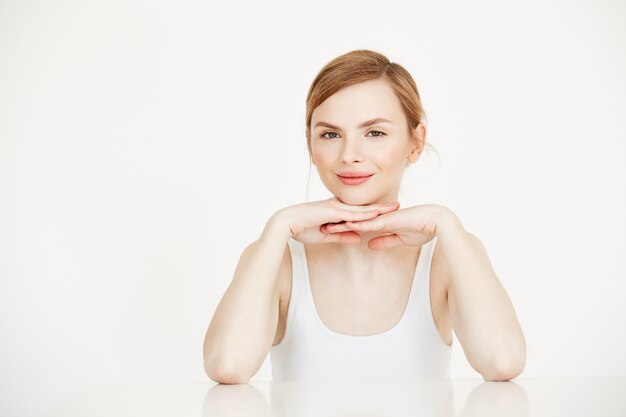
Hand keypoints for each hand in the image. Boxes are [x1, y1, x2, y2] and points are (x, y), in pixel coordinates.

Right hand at [272, 197, 400, 244]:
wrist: (287, 222)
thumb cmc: (302, 228)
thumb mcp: (326, 235)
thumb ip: (342, 235)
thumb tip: (358, 237)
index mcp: (336, 210)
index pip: (359, 211)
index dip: (374, 211)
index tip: (387, 211)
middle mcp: (338, 205)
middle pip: (364, 207)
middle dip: (382, 207)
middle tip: (398, 206)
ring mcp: (335, 207)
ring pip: (361, 209)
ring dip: (378, 209)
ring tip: (393, 209)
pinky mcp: (331, 211)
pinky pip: (351, 214)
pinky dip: (364, 215)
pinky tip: (376, 215)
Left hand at [320, 204, 454, 249]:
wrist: (438, 221)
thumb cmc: (423, 229)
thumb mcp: (398, 239)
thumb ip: (384, 241)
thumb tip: (369, 244)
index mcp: (381, 222)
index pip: (358, 224)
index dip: (342, 226)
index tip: (328, 229)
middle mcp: (379, 217)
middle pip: (354, 220)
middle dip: (337, 223)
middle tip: (319, 226)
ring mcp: (384, 217)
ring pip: (359, 220)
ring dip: (343, 223)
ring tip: (326, 226)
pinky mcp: (390, 219)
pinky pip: (372, 222)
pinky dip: (359, 224)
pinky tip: (347, 225)